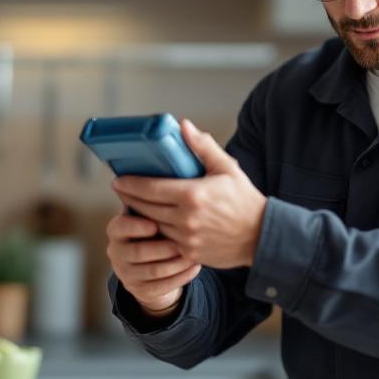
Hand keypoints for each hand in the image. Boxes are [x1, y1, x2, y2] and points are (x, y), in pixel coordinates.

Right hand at [105, 213, 200, 316]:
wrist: (151, 264)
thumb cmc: (155, 231)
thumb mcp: (149, 215)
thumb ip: (154, 204)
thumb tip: (168, 184)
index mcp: (116, 230)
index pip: (121, 226)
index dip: (136, 226)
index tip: (155, 224)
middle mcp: (116, 252)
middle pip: (137, 252)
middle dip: (162, 248)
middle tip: (181, 242)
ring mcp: (126, 274)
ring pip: (153, 271)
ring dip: (176, 263)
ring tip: (194, 254)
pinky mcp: (140, 290)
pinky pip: (163, 286)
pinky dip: (181, 276)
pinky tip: (195, 266)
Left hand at [111, 119, 267, 268]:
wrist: (260, 237)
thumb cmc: (244, 200)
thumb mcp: (227, 168)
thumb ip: (203, 146)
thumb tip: (183, 126)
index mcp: (193, 194)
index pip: (151, 188)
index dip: (131, 183)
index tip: (118, 179)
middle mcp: (186, 218)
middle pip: (146, 207)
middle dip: (129, 197)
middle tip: (120, 188)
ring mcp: (186, 238)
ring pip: (152, 224)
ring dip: (140, 214)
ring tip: (132, 202)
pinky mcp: (188, 253)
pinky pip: (164, 240)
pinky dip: (155, 230)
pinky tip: (150, 221)